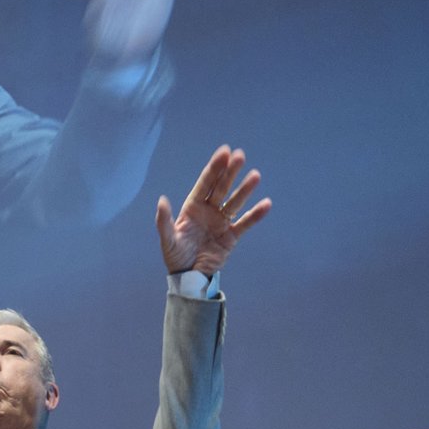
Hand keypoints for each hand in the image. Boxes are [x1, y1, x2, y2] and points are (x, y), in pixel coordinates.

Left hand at [155, 145, 271, 275]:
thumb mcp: (167, 239)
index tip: (224, 152)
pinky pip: (245, 223)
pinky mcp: (231, 236)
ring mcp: (221, 222)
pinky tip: (266, 204)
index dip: (215, 168)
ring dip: (245, 189)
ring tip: (255, 175)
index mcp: (192, 207)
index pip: (205, 183)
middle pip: (221, 187)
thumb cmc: (175, 256)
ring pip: (235, 202)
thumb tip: (162, 200)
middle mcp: (209, 211)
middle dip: (230, 172)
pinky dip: (255, 215)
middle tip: (240, 155)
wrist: (188, 276)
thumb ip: (164, 220)